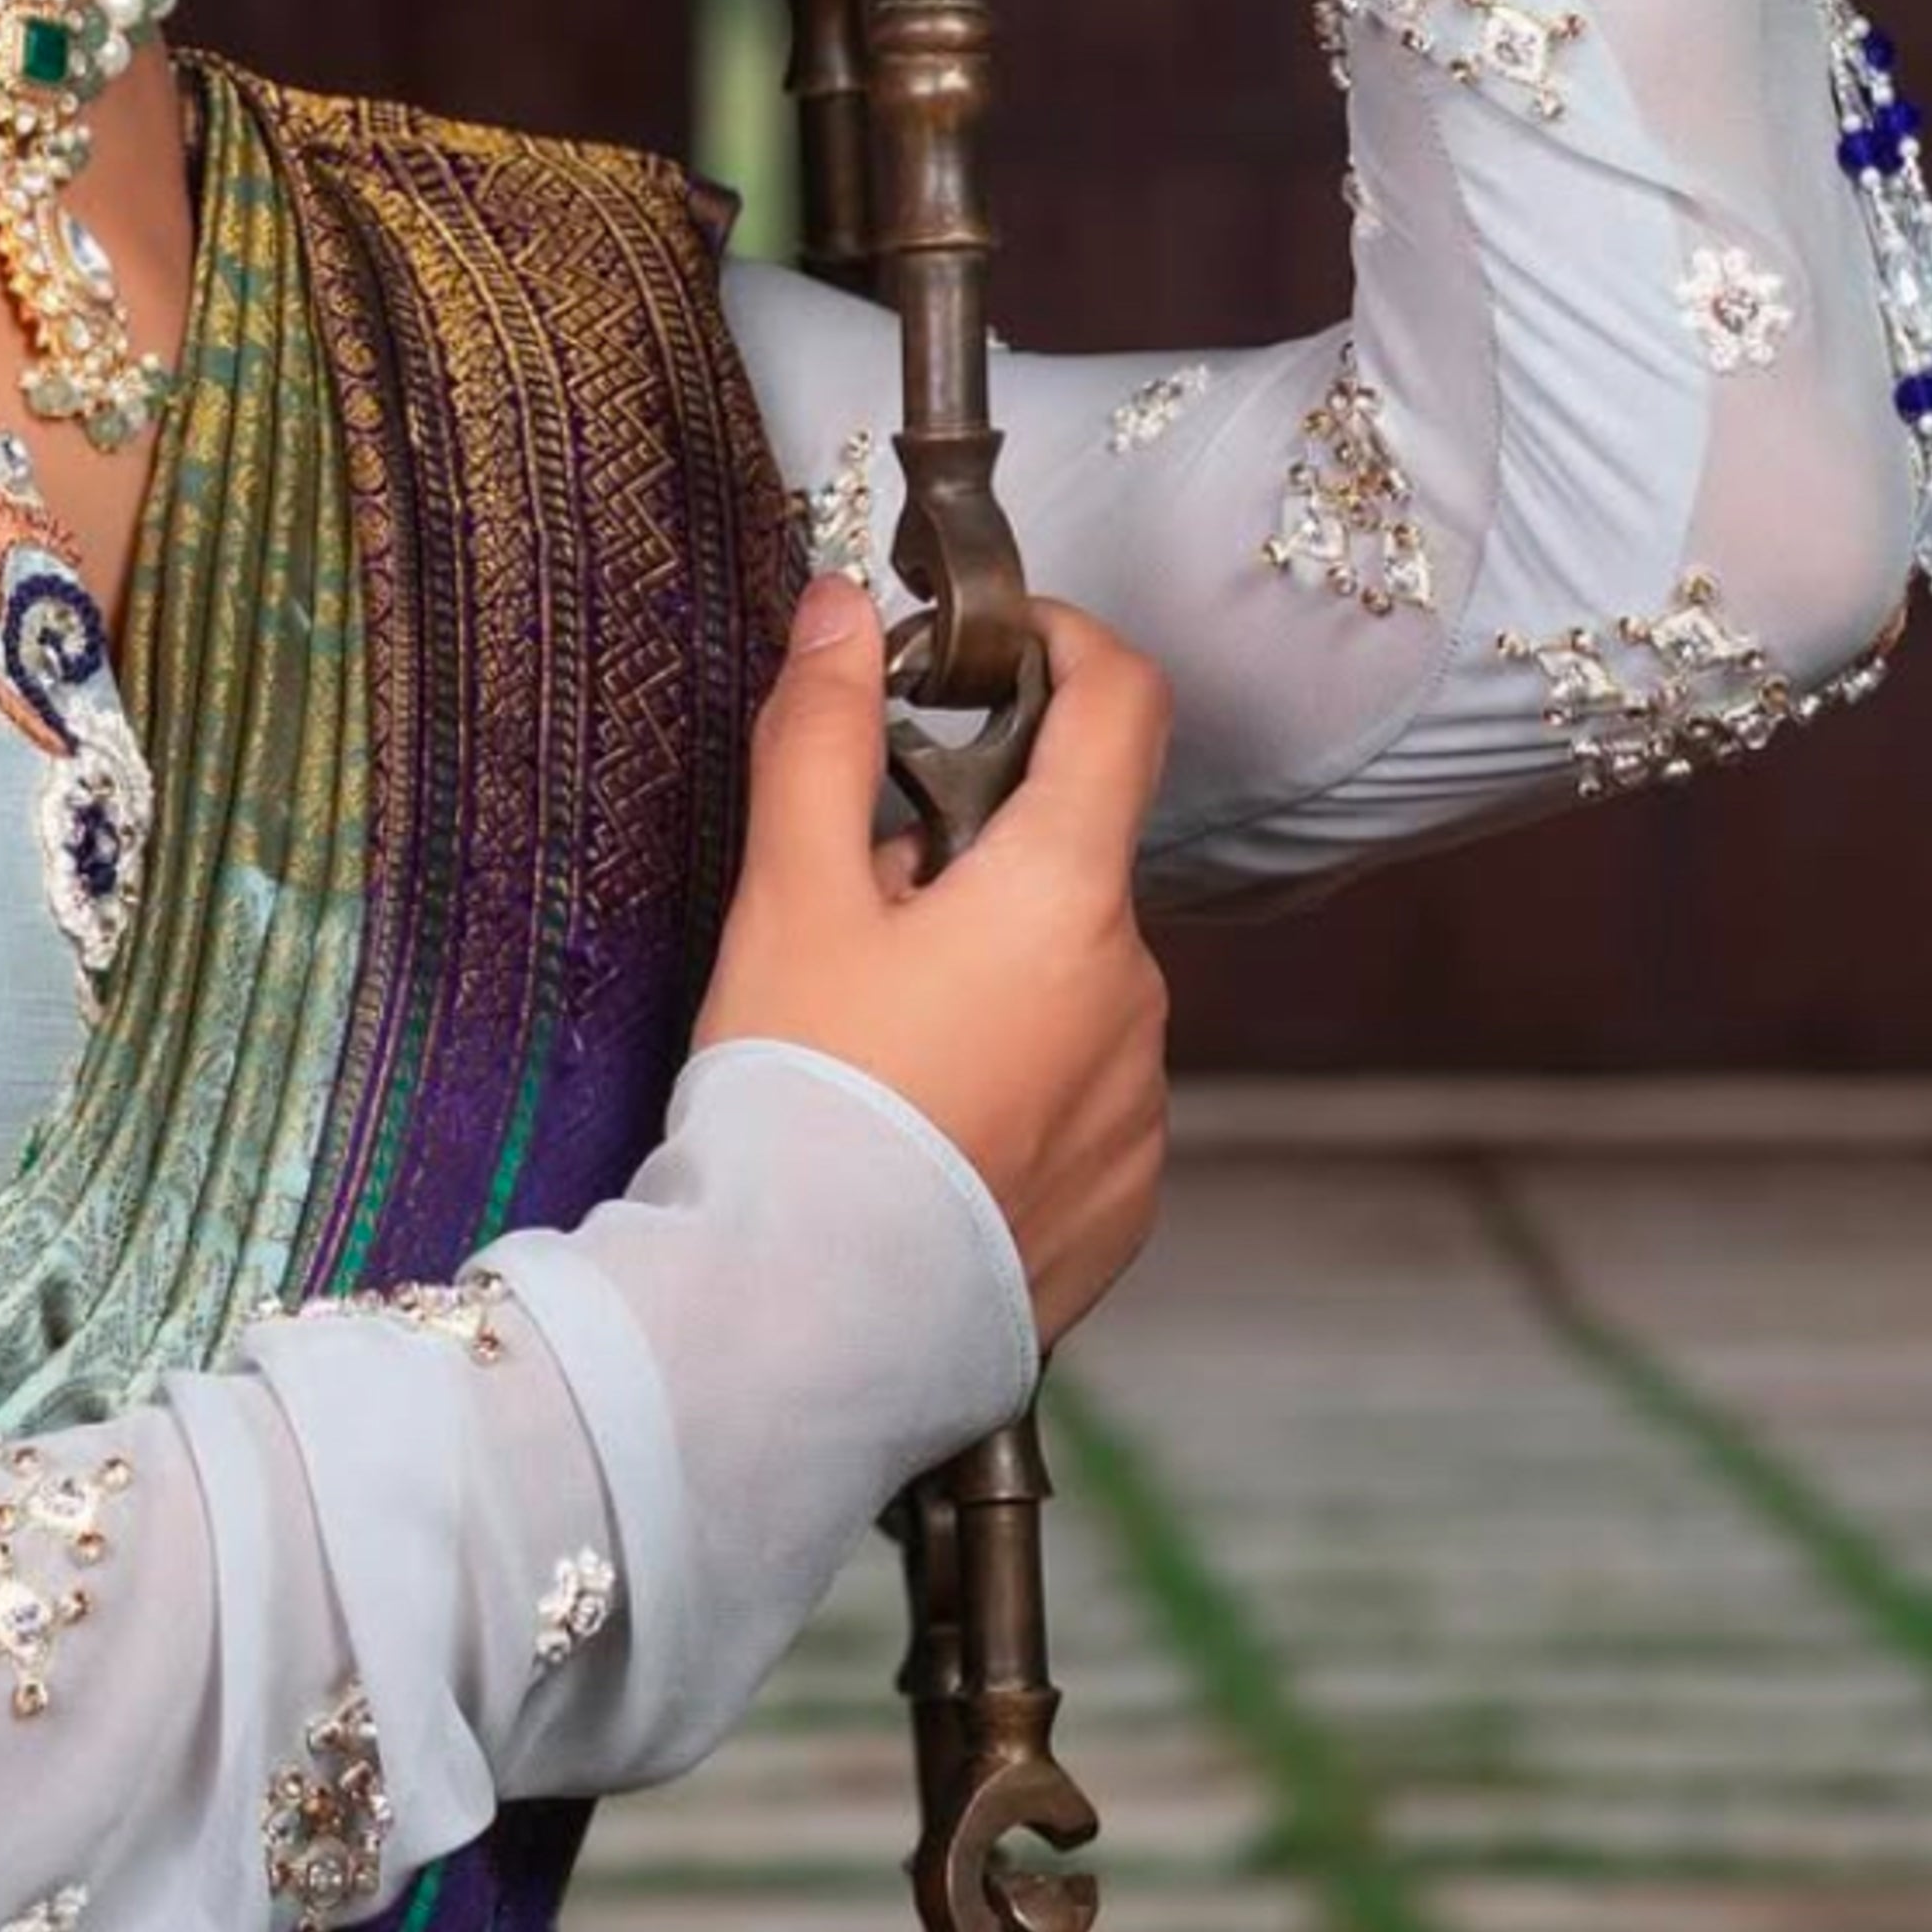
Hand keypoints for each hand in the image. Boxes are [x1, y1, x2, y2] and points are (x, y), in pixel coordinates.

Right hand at [693, 571, 1172, 1346]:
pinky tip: (918, 1126)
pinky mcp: (1127, 1194)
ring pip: (1071, 980)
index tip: (982, 650)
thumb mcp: (788, 896)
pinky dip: (1014, 1078)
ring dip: (993, 972)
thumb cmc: (799, 1097)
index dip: (1060, 643)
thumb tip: (841, 605)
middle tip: (854, 913)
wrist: (815, 1326)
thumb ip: (822, 733)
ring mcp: (1143, 1101)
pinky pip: (1081, 1090)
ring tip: (873, 1043)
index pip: (1122, 704)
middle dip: (973, 855)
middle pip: (1068, 859)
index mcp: (1064, 895)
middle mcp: (1135, 990)